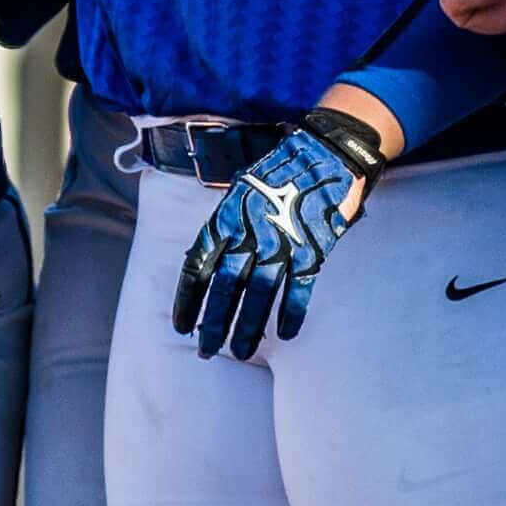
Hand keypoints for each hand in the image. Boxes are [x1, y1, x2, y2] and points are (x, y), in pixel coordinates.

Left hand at [174, 110, 379, 360]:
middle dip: (213, 323)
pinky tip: (283, 334)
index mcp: (226, 217)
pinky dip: (291, 313)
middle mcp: (249, 233)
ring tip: (239, 352)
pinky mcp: (312, 249)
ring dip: (248, 327)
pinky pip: (298, 289)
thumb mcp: (240, 189)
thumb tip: (209, 256)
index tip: (181, 326)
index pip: (197, 266)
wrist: (324, 153)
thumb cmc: (280, 170)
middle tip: (207, 350)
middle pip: (225, 288)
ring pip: (258, 295)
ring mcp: (281, 243)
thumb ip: (226, 223)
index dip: (187, 300)